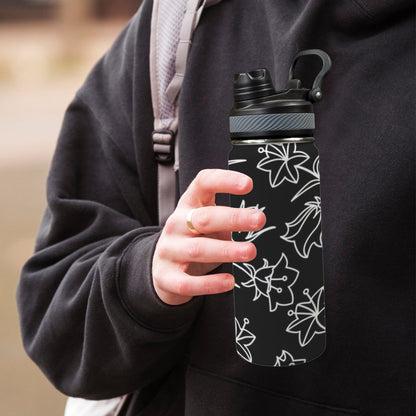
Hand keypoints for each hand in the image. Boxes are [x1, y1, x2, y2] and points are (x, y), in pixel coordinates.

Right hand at [152, 169, 265, 304]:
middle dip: (233, 218)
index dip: (224, 180)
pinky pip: (187, 282)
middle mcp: (176, 224)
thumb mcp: (208, 221)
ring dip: (226, 250)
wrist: (163, 268)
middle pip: (204, 218)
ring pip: (198, 249)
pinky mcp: (166, 277)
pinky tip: (229, 282)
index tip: (248, 185)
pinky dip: (209, 283)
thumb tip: (260, 218)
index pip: (203, 183)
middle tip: (260, 220)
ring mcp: (169, 250)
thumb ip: (228, 217)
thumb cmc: (195, 239)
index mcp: (189, 204)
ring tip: (251, 251)